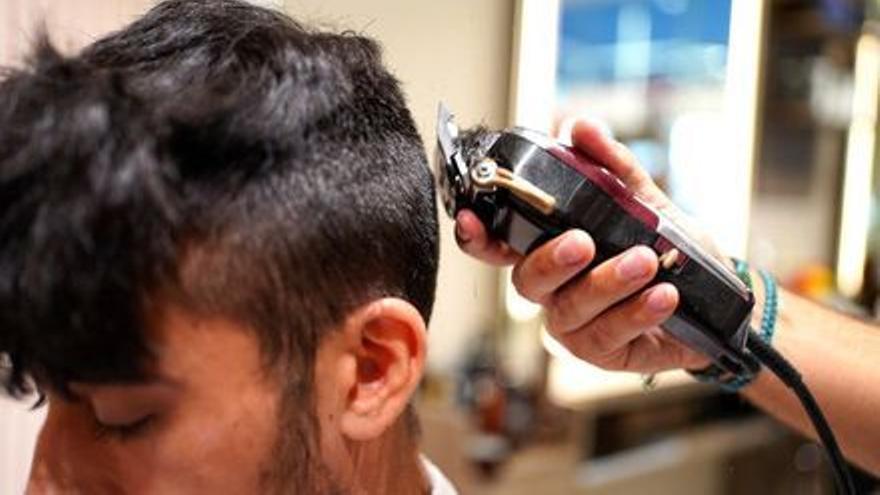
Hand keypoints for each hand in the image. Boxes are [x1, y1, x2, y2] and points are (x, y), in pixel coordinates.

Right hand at [455, 120, 714, 372]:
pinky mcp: (603, 352)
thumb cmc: (669, 253)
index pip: (500, 246)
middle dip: (552, 261)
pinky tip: (664, 295)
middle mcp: (552, 290)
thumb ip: (612, 167)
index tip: (471, 217)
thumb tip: (580, 127)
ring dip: (606, 283)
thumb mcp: (646, 202)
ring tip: (645, 261)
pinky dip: (636, 312)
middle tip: (583, 242)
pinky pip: (610, 334)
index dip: (478, 236)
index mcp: (550, 250)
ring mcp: (573, 326)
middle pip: (528, 281)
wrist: (720, 301)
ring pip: (570, 308)